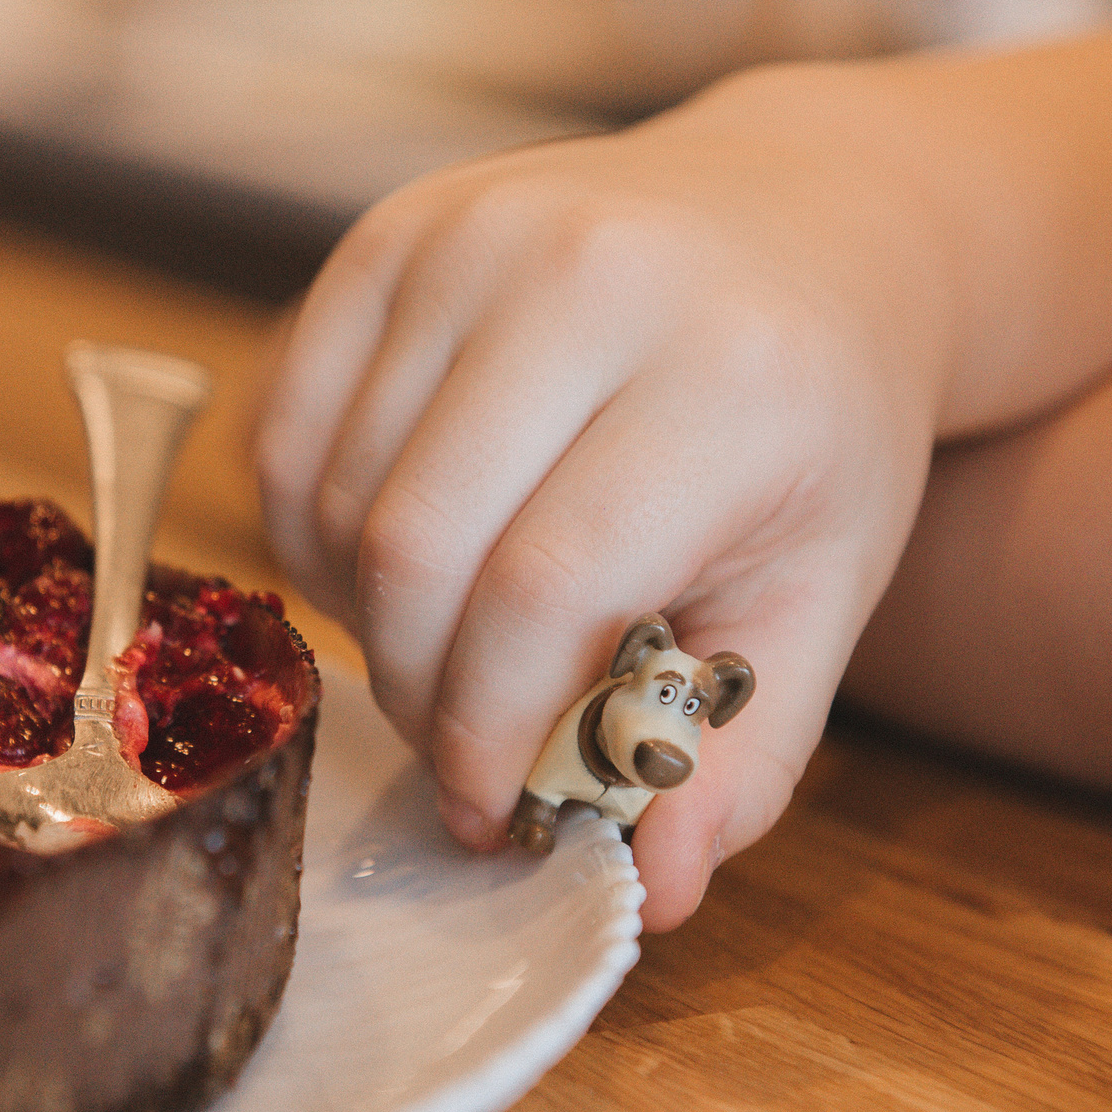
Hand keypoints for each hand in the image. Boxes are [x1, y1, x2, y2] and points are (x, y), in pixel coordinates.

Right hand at [257, 70, 951, 928]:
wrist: (808, 221)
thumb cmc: (819, 424)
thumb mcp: (826, 591)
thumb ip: (746, 752)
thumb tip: (659, 890)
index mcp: (724, 373)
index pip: (545, 590)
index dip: (490, 729)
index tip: (490, 809)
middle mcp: (587, 274)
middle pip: (415, 544)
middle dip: (415, 690)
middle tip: (456, 745)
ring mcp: (471, 233)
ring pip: (334, 492)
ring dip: (363, 616)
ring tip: (442, 646)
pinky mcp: (391, 228)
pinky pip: (285, 425)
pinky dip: (311, 530)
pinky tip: (393, 562)